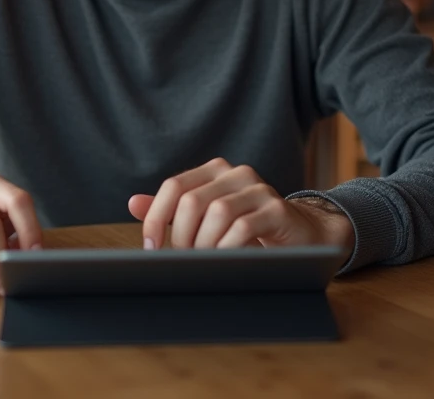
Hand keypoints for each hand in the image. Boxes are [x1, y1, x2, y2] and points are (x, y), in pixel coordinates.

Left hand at [128, 158, 354, 251]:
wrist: (300, 236)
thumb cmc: (246, 229)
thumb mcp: (206, 219)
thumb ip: (171, 211)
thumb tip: (133, 203)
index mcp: (214, 171)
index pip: (174, 186)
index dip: (156, 218)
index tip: (149, 247)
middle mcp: (236, 173)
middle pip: (192, 201)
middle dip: (180, 236)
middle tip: (183, 260)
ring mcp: (259, 189)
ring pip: (217, 213)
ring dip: (204, 245)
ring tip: (205, 262)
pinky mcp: (277, 209)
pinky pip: (242, 228)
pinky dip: (226, 248)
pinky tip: (225, 261)